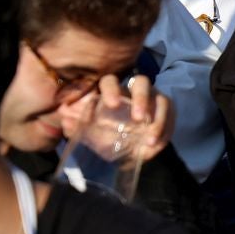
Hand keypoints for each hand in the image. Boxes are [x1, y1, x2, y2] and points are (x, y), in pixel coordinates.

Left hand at [60, 73, 174, 162]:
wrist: (127, 152)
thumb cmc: (106, 137)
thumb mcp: (91, 134)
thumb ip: (78, 127)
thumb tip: (64, 119)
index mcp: (113, 92)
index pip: (111, 81)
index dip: (111, 89)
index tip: (111, 105)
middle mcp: (135, 91)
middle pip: (142, 82)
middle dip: (141, 98)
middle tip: (138, 118)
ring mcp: (154, 98)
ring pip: (160, 98)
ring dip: (157, 118)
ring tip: (149, 140)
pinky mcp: (167, 109)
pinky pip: (170, 114)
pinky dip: (164, 129)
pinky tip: (155, 144)